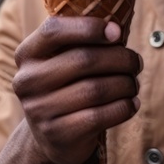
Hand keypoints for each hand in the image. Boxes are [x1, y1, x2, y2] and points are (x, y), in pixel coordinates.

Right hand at [9, 17, 142, 163]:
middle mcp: (27, 81)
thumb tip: (115, 29)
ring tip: (133, 83)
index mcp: (27, 53)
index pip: (53, 30)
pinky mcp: (57, 134)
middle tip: (136, 62)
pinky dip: (124, 107)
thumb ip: (81, 40)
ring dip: (125, 84)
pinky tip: (131, 103)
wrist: (52, 136)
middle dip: (120, 58)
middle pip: (84, 59)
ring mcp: (39, 110)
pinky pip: (100, 116)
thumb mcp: (63, 59)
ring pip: (96, 89)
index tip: (117, 32)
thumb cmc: (67, 85)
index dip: (89, 27)